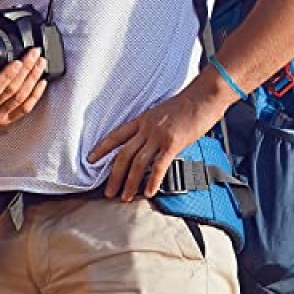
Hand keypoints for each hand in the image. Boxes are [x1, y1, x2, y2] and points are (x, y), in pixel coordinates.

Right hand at [0, 23, 47, 130]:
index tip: (18, 61)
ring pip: (21, 99)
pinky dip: (35, 96)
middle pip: (12, 91)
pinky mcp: (5, 120)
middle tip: (34, 55)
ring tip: (40, 64)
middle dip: (26, 71)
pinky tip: (41, 83)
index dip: (8, 75)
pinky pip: (24, 109)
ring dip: (33, 80)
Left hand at [88, 85, 225, 201]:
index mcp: (141, 120)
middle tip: (108, 191)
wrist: (203, 96)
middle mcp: (146, 128)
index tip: (90, 160)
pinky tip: (148, 192)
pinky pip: (158, 166)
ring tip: (125, 197)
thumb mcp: (161, 113)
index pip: (115, 136)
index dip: (101, 149)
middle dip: (114, 175)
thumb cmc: (187, 104)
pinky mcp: (173, 143)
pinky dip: (152, 181)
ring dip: (129, 182)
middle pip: (123, 154)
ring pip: (137, 163)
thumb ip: (152, 128)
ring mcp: (158, 136)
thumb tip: (150, 144)